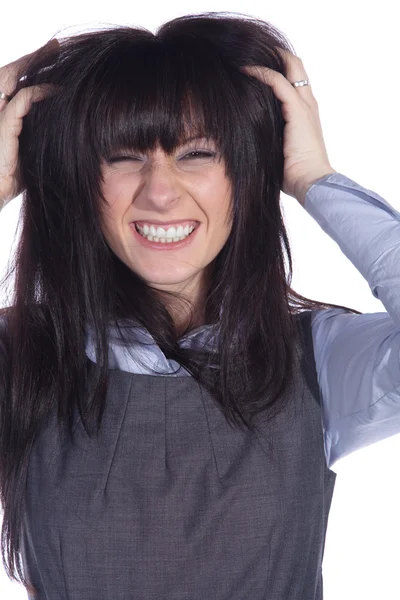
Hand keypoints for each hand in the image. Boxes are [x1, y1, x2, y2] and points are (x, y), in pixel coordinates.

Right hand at [0, 39, 59, 208]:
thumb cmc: (16, 177)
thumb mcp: (34, 149)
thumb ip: (44, 132)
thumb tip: (74, 126)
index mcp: (5, 113)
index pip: (20, 82)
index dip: (36, 68)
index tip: (58, 58)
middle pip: (15, 73)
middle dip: (36, 57)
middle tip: (56, 45)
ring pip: (14, 78)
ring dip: (35, 64)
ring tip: (56, 53)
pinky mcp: (2, 126)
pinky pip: (22, 100)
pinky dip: (40, 93)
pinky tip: (57, 90)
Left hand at [240, 48, 335, 205]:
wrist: (310, 183)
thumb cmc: (294, 176)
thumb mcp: (279, 152)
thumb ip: (269, 139)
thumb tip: (245, 141)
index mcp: (305, 114)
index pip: (294, 81)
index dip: (277, 71)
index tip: (255, 68)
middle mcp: (308, 105)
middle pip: (296, 66)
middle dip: (275, 56)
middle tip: (250, 54)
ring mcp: (304, 106)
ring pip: (289, 67)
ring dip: (267, 59)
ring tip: (245, 57)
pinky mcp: (297, 110)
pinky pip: (277, 82)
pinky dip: (261, 73)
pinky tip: (244, 70)